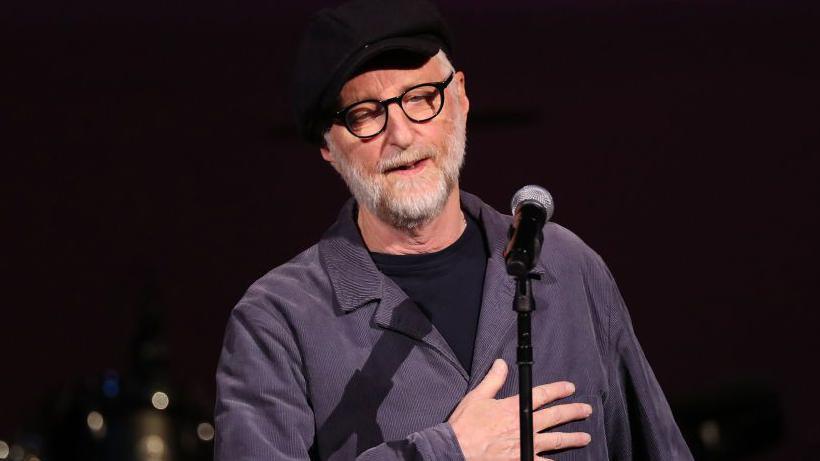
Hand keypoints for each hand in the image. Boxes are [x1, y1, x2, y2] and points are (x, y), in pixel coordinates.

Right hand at [448, 359, 592, 460]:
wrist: (457, 450)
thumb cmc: (466, 425)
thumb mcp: (477, 397)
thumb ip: (493, 380)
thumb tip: (501, 363)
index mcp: (514, 409)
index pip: (541, 395)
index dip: (557, 390)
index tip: (569, 387)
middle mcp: (524, 426)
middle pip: (555, 417)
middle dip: (573, 411)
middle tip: (586, 409)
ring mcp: (526, 446)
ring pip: (556, 441)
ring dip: (572, 438)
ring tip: (586, 437)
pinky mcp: (522, 460)